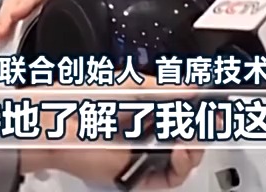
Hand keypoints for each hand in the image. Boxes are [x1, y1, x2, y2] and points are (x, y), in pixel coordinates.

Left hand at [19, 78, 204, 187]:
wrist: (49, 125)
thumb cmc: (74, 100)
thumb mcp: (127, 85)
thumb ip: (163, 87)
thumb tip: (192, 86)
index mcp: (141, 108)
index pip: (180, 111)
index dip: (200, 109)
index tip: (216, 103)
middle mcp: (142, 133)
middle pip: (186, 138)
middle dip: (203, 129)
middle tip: (210, 120)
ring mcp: (139, 156)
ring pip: (181, 161)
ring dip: (195, 147)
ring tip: (194, 133)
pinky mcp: (134, 176)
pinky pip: (166, 179)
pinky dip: (181, 166)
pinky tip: (182, 149)